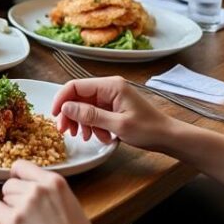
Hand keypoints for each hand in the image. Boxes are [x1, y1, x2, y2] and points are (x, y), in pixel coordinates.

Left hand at [0, 161, 111, 223]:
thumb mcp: (70, 203)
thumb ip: (51, 192)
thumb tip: (31, 187)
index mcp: (54, 181)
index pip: (22, 166)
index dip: (17, 177)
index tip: (17, 185)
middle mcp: (38, 189)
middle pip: (10, 184)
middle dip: (15, 198)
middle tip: (28, 216)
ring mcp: (25, 205)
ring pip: (3, 198)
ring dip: (10, 210)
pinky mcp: (13, 223)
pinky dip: (0, 218)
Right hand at [51, 76, 178, 151]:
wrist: (168, 137)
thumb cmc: (149, 130)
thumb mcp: (117, 125)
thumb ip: (90, 115)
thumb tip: (66, 108)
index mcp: (111, 85)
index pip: (75, 86)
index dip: (61, 100)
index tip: (54, 117)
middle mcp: (109, 87)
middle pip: (78, 96)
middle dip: (70, 114)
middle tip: (66, 132)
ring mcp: (111, 96)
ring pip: (84, 106)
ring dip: (82, 122)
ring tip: (86, 137)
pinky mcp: (113, 106)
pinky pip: (94, 113)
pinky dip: (92, 125)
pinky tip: (98, 137)